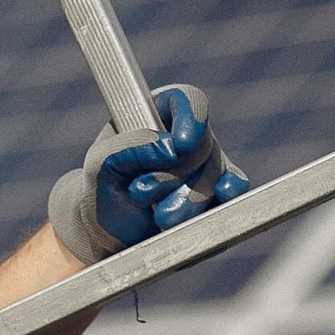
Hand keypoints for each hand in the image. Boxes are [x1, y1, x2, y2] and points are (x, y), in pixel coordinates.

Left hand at [48, 84, 249, 262]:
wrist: (110, 234)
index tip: (181, 145)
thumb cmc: (103, 191)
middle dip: (173, 175)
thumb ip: (128, 148)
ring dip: (188, 199)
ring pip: (215, 173)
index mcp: (158, 114)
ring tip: (159, 217)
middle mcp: (188, 135)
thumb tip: (170, 147)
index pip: (186, 100)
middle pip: (202, 144)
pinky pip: (235, 188)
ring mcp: (207, 163)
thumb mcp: (100, 166)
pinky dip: (228, 195)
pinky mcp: (217, 192)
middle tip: (139, 194)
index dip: (190, 118)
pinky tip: (223, 195)